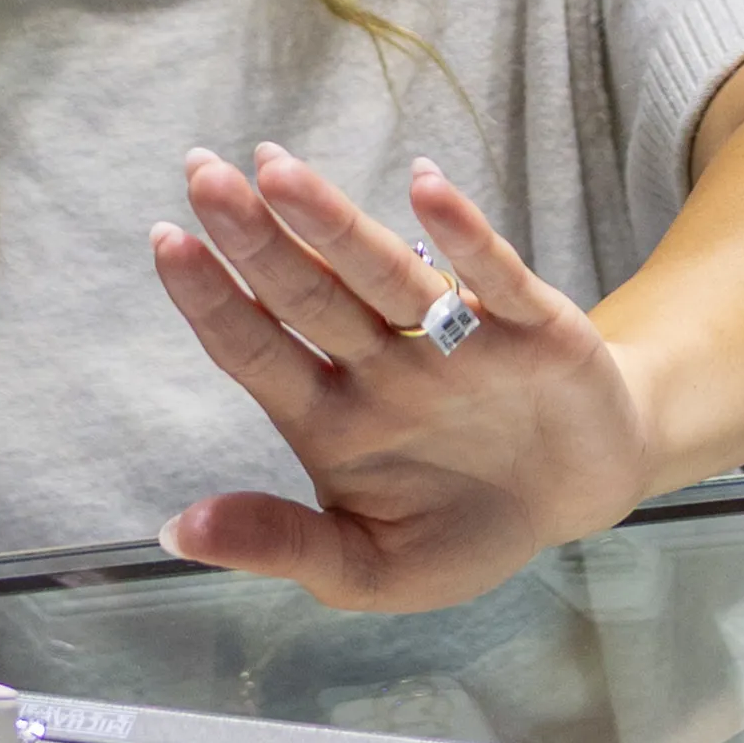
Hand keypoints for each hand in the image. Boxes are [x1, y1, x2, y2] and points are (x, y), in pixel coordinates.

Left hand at [151, 145, 654, 609]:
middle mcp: (382, 364)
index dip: (212, 299)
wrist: (577, 496)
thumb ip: (283, 545)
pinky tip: (424, 187)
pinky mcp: (531, 325)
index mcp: (330, 417)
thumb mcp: (369, 569)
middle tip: (203, 174)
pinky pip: (492, 276)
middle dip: (255, 237)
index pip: (257, 350)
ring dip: (334, 224)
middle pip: (308, 295)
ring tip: (279, 172)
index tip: (166, 242)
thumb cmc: (462, 531)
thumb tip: (175, 532)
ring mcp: (454, 340)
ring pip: (385, 274)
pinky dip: (462, 234)